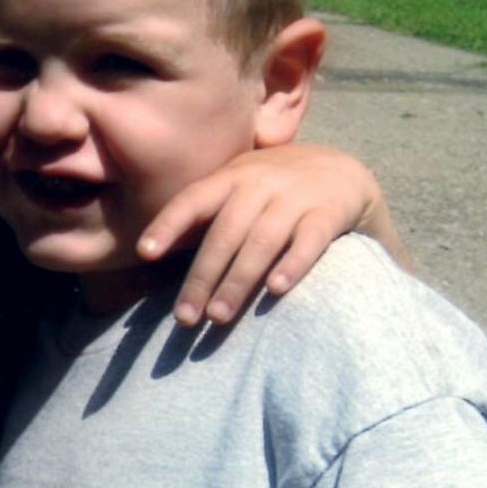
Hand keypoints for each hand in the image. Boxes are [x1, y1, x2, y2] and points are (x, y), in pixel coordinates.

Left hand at [138, 144, 404, 327]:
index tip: (144, 253)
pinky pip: (309, 241)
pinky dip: (293, 264)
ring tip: (217, 317)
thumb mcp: (238, 186)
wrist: (342, 170)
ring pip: (262, 241)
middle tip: (184, 317)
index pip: (193, 199)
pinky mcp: (329, 214)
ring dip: (238, 280)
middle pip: (225, 232)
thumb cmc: (273, 189)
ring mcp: (296, 197)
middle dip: (202, 276)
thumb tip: (150, 254)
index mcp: (231, 177)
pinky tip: (275, 290)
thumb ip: (206, 212)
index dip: (168, 224)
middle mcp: (260, 183)